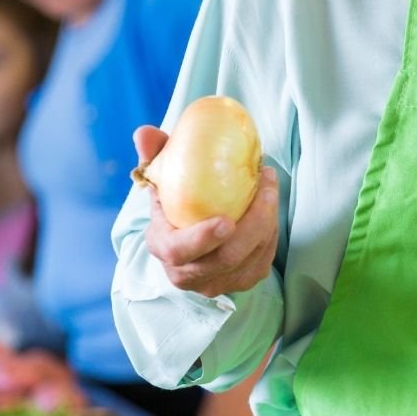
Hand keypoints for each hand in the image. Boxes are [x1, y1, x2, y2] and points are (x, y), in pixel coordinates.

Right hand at [136, 124, 280, 296]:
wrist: (191, 234)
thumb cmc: (175, 200)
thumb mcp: (162, 177)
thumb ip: (154, 154)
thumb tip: (145, 133)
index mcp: (164, 248)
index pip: (179, 251)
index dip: (202, 239)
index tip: (226, 221)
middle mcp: (188, 274)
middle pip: (226, 258)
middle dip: (254, 222)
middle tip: (266, 187)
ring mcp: (216, 282)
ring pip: (251, 259)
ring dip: (268, 222)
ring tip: (270, 186)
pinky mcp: (241, 281)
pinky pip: (263, 259)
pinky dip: (271, 232)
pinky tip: (270, 207)